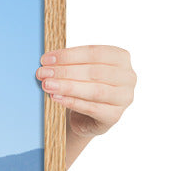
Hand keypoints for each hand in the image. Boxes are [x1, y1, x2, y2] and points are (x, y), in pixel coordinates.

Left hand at [36, 45, 135, 167]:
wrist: (86, 118)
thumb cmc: (82, 89)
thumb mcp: (79, 72)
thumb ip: (68, 65)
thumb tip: (46, 63)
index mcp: (120, 58)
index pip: (95, 52)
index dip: (69, 55)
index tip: (46, 59)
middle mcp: (127, 77)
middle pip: (94, 72)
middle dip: (65, 71)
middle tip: (43, 73)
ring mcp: (123, 97)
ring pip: (95, 90)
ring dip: (68, 87)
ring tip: (47, 85)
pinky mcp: (114, 116)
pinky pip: (92, 108)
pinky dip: (72, 102)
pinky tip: (57, 98)